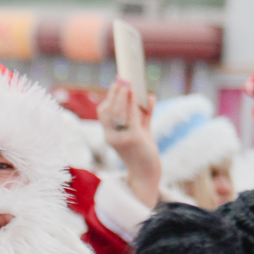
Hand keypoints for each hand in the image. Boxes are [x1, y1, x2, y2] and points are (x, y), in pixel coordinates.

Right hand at [97, 79, 160, 208]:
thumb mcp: (142, 132)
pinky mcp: (132, 139)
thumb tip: (148, 96)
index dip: (110, 96)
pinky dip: (133, 104)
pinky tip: (138, 95)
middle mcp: (110, 136)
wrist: (146, 174)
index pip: (104, 112)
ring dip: (123, 95)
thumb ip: (144, 115)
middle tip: (123, 78)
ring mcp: (120, 138)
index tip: (118, 82)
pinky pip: (130, 118)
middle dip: (115, 93)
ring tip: (129, 83)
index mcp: (109, 134)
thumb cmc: (144, 153)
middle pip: (108, 110)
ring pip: (117, 112)